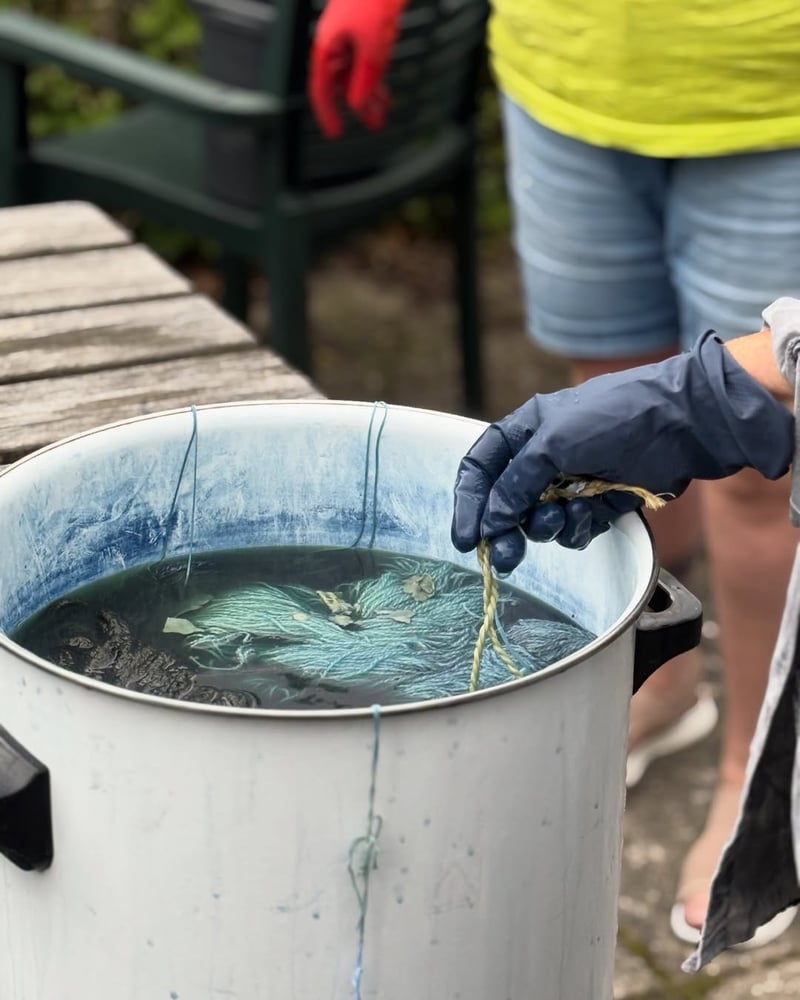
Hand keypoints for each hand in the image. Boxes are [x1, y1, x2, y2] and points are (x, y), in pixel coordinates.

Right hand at [309, 0, 407, 137]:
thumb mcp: (373, 47)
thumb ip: (366, 80)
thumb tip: (360, 107)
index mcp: (327, 46)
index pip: (321, 88)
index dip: (328, 113)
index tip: (336, 133)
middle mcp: (336, 43)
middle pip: (342, 83)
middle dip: (359, 105)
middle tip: (374, 125)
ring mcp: (351, 37)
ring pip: (357, 74)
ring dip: (371, 94)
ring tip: (385, 112)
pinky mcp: (367, 31)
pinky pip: (369, 62)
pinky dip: (377, 78)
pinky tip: (386, 92)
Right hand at [452, 333, 793, 572]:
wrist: (682, 424)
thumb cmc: (614, 418)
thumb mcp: (554, 444)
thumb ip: (517, 484)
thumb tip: (492, 522)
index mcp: (525, 431)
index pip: (481, 469)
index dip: (468, 503)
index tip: (467, 540)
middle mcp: (543, 457)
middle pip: (507, 503)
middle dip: (506, 530)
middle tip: (506, 558)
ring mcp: (572, 481)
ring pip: (540, 521)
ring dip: (547, 526)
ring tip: (563, 518)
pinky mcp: (599, 502)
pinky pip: (573, 528)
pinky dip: (578, 527)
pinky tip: (592, 514)